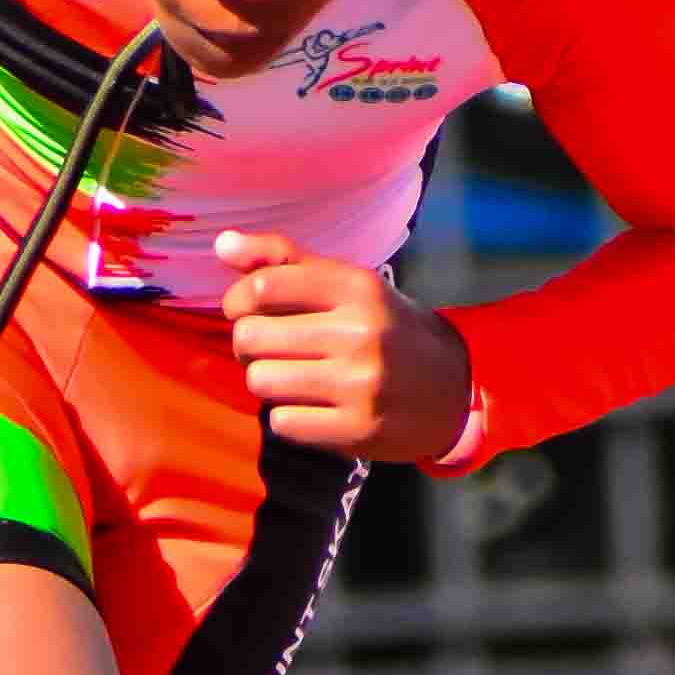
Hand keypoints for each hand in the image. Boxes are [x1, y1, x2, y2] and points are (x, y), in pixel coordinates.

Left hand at [213, 235, 474, 462]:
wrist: (452, 389)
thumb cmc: (385, 330)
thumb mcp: (348, 285)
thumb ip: (284, 260)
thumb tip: (222, 244)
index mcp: (356, 288)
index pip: (264, 286)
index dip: (237, 300)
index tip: (244, 310)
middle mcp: (360, 332)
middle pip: (252, 337)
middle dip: (248, 345)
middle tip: (268, 349)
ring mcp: (361, 384)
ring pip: (261, 381)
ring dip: (266, 381)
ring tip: (291, 378)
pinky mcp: (358, 429)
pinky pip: (282, 422)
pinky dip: (287, 417)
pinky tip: (312, 408)